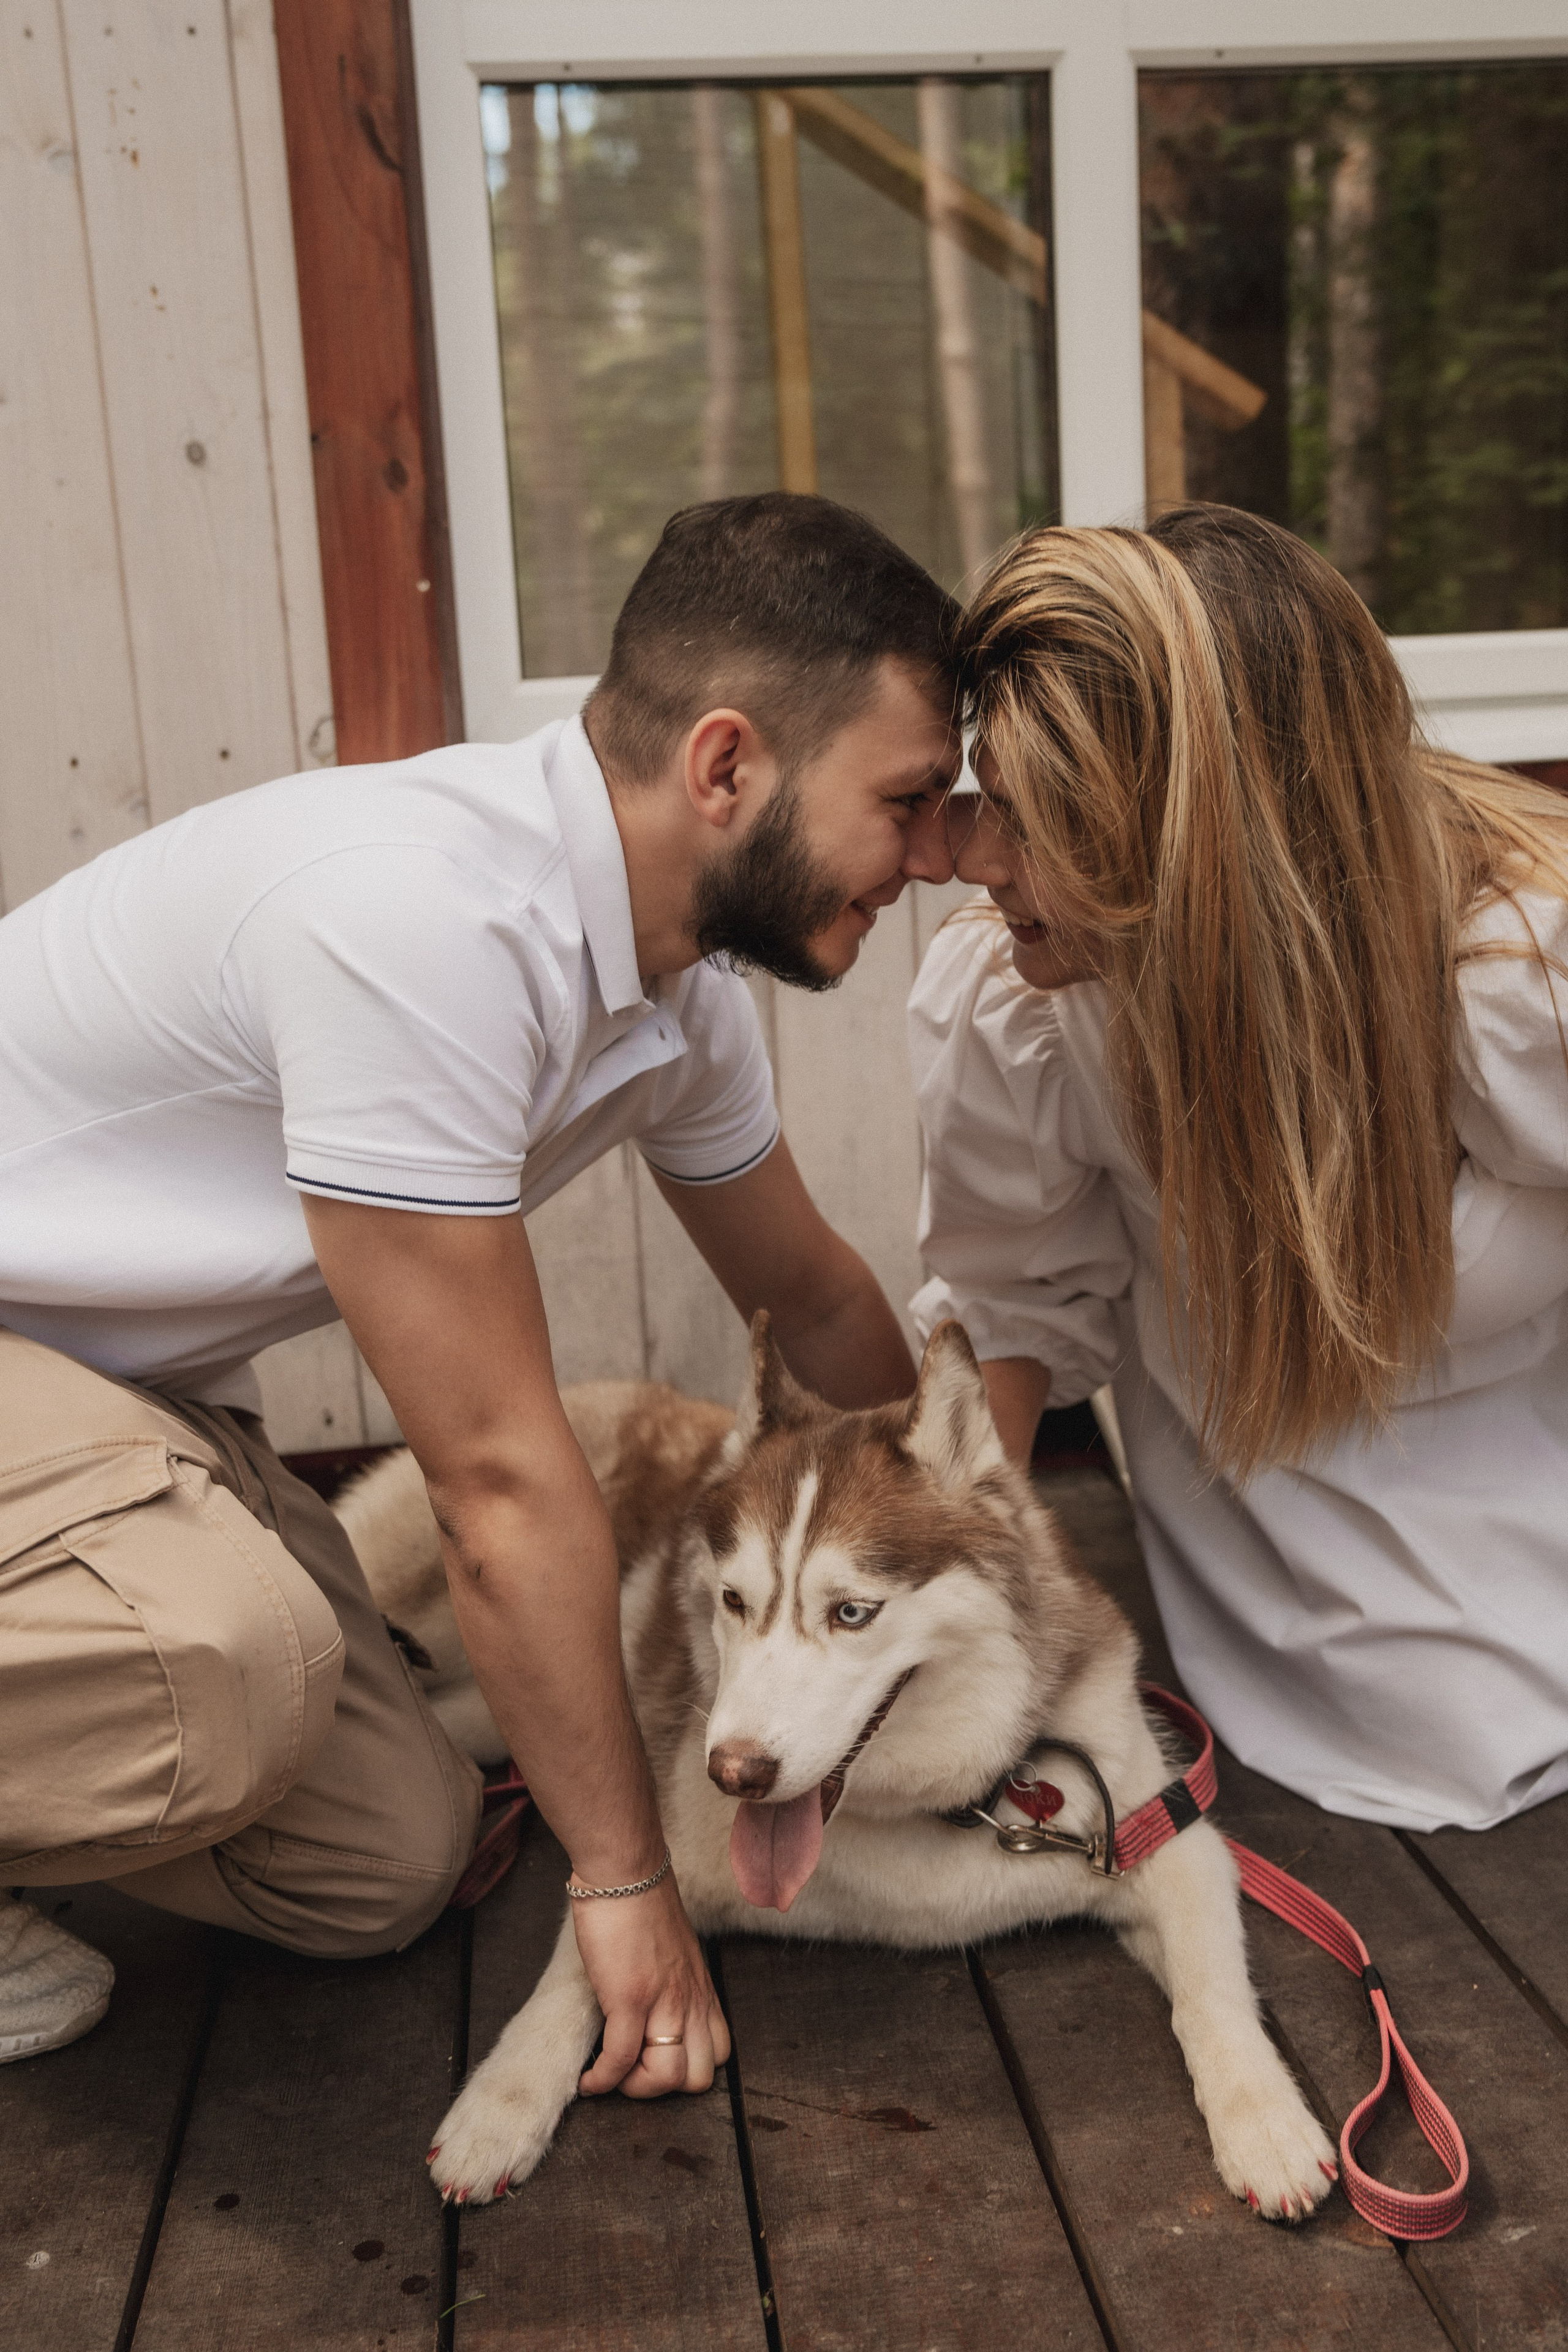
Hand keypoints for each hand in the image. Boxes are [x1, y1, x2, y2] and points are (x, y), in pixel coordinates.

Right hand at [571, 1871, 730, 2099]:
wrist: (624, 1870)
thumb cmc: (640, 1903)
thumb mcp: (672, 1950)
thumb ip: (672, 1982)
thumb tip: (651, 2007)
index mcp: (701, 1989)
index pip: (720, 2053)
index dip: (687, 2069)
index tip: (653, 2063)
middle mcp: (690, 2000)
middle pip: (700, 2077)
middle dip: (663, 2087)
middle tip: (632, 2072)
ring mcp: (663, 2001)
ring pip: (667, 2078)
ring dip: (635, 2088)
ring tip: (611, 2076)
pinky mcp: (629, 1997)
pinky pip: (620, 2060)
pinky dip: (602, 2081)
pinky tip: (588, 2080)